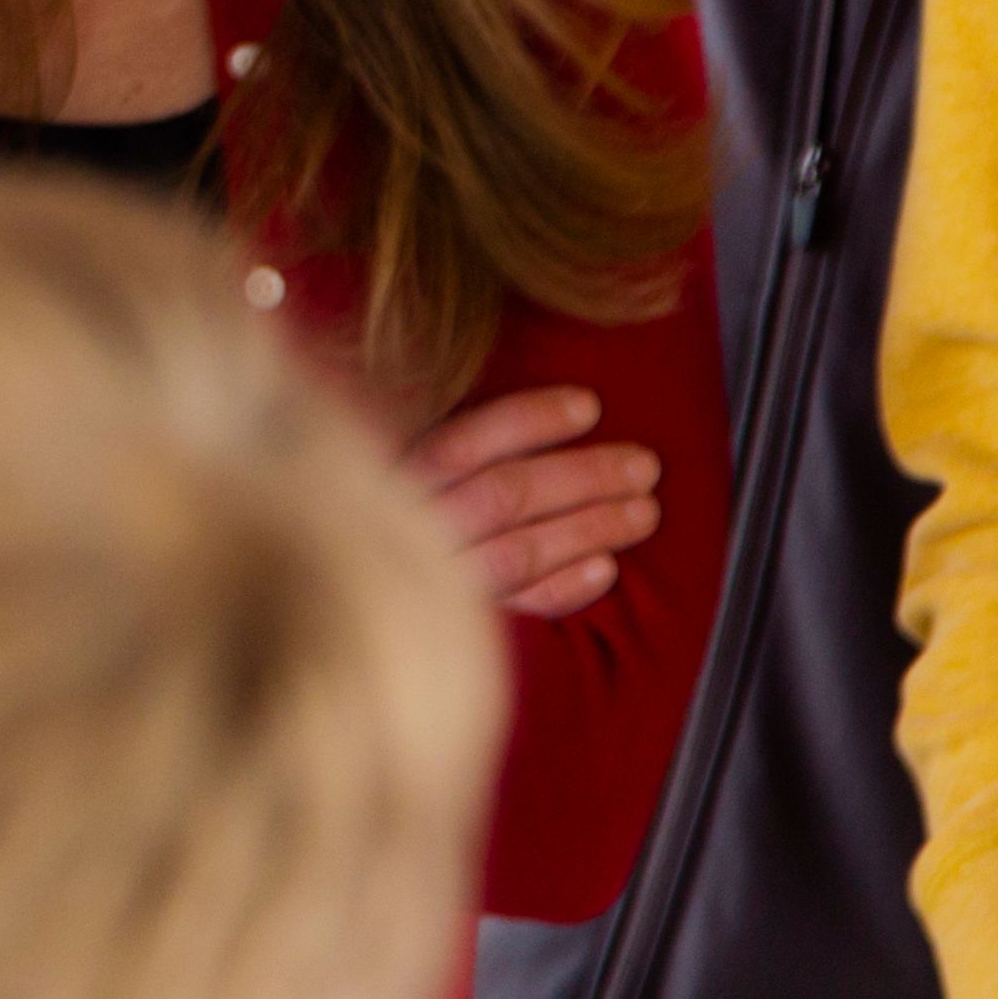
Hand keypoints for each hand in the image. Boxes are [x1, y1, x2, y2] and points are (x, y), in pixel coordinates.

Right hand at [399, 381, 663, 619]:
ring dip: (589, 529)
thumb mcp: (381, 455)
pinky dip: (564, 587)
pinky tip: (606, 569)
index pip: (465, 443)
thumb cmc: (388, 513)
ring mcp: (434, 578)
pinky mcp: (455, 625)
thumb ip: (421, 430)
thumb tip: (458, 373)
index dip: (530, 421)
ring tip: (646, 512)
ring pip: (519, 551)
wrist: (351, 615)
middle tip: (645, 466)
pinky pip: (518, 607)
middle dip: (582, 477)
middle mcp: (409, 528)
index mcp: (391, 478)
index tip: (589, 406)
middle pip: (503, 495)